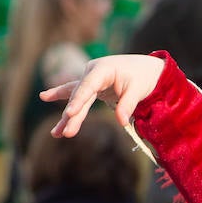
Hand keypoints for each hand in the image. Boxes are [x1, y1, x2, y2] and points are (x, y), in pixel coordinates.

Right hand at [42, 54, 164, 139]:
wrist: (145, 69)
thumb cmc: (141, 77)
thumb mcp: (138, 90)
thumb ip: (128, 105)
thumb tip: (121, 122)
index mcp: (102, 68)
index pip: (88, 86)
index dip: (78, 100)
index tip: (70, 113)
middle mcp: (91, 73)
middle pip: (80, 96)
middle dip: (72, 116)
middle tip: (65, 132)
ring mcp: (90, 80)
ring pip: (76, 100)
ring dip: (67, 118)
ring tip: (56, 134)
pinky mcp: (91, 89)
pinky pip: (77, 99)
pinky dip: (69, 110)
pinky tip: (56, 123)